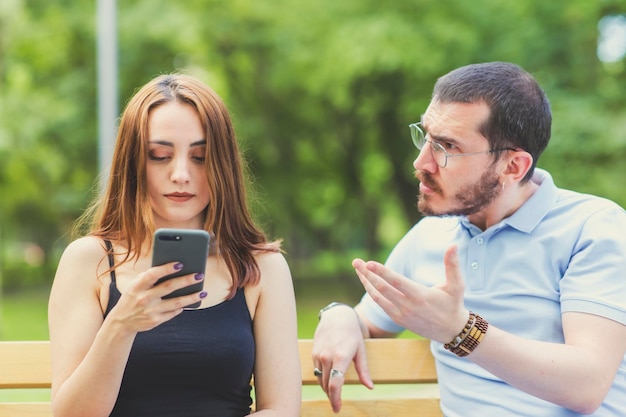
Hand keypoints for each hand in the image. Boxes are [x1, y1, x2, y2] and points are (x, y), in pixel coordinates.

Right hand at [108, 262, 205, 334]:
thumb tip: (173, 267)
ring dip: (192, 297)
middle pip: (169, 287)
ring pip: (176, 302)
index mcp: (138, 286)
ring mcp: (150, 311)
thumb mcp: (135, 284)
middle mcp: (144, 298)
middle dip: (186, 280)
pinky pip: (173, 312)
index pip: (153, 275)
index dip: (167, 269)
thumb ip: (150, 275)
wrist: (121, 321)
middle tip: (199, 275)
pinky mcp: (155, 321)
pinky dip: (182, 307)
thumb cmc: (133, 296)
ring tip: (203, 292)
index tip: (180, 264)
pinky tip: (191, 301)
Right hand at [312, 305, 372, 412]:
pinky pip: (316, 372)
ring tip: (333, 394)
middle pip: (326, 385)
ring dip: (326, 389)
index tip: (337, 408)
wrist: (337, 317)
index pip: (335, 383)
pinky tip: (328, 380)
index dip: (335, 399)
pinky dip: (322, 379)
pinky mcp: (313, 353)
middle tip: (337, 405)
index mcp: (341, 356)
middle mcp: (327, 356)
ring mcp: (318, 355)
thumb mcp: (361, 350)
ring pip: (320, 380)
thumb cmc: (352, 333)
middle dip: (331, 397)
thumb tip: (370, 387)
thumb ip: (364, 370)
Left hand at [352, 245, 467, 343]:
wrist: (452, 331)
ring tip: (357, 269)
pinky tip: (366, 282)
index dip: (381, 272)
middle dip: (367, 274)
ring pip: (378, 297)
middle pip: (382, 288)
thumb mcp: (456, 285)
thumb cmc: (454, 305)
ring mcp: (401, 314)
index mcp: (420, 295)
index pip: (396, 281)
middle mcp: (407, 306)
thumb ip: (452, 265)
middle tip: (356, 261)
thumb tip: (454, 245)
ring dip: (366, 282)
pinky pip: (380, 304)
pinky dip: (372, 292)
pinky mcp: (398, 319)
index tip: (368, 263)